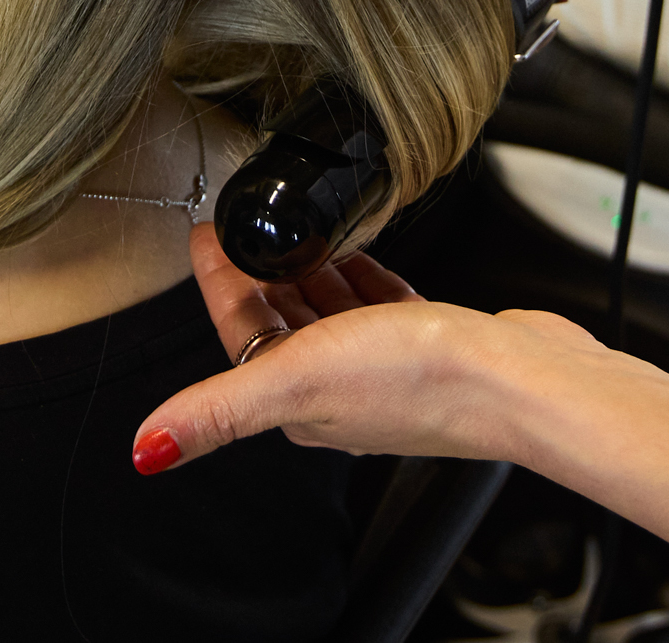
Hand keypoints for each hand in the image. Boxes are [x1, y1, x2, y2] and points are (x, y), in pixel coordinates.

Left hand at [129, 224, 599, 471]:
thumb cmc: (422, 380)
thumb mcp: (299, 377)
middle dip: (260, 273)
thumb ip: (218, 409)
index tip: (203, 237)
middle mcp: (339, 391)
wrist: (522, 379)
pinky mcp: (430, 346)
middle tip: (246, 219)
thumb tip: (147, 448)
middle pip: (281, 323)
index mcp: (300, 403)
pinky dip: (362, 276)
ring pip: (328, 313)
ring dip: (308, 271)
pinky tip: (361, 250)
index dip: (218, 285)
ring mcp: (385, 369)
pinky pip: (380, 305)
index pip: (240, 336)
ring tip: (297, 227)